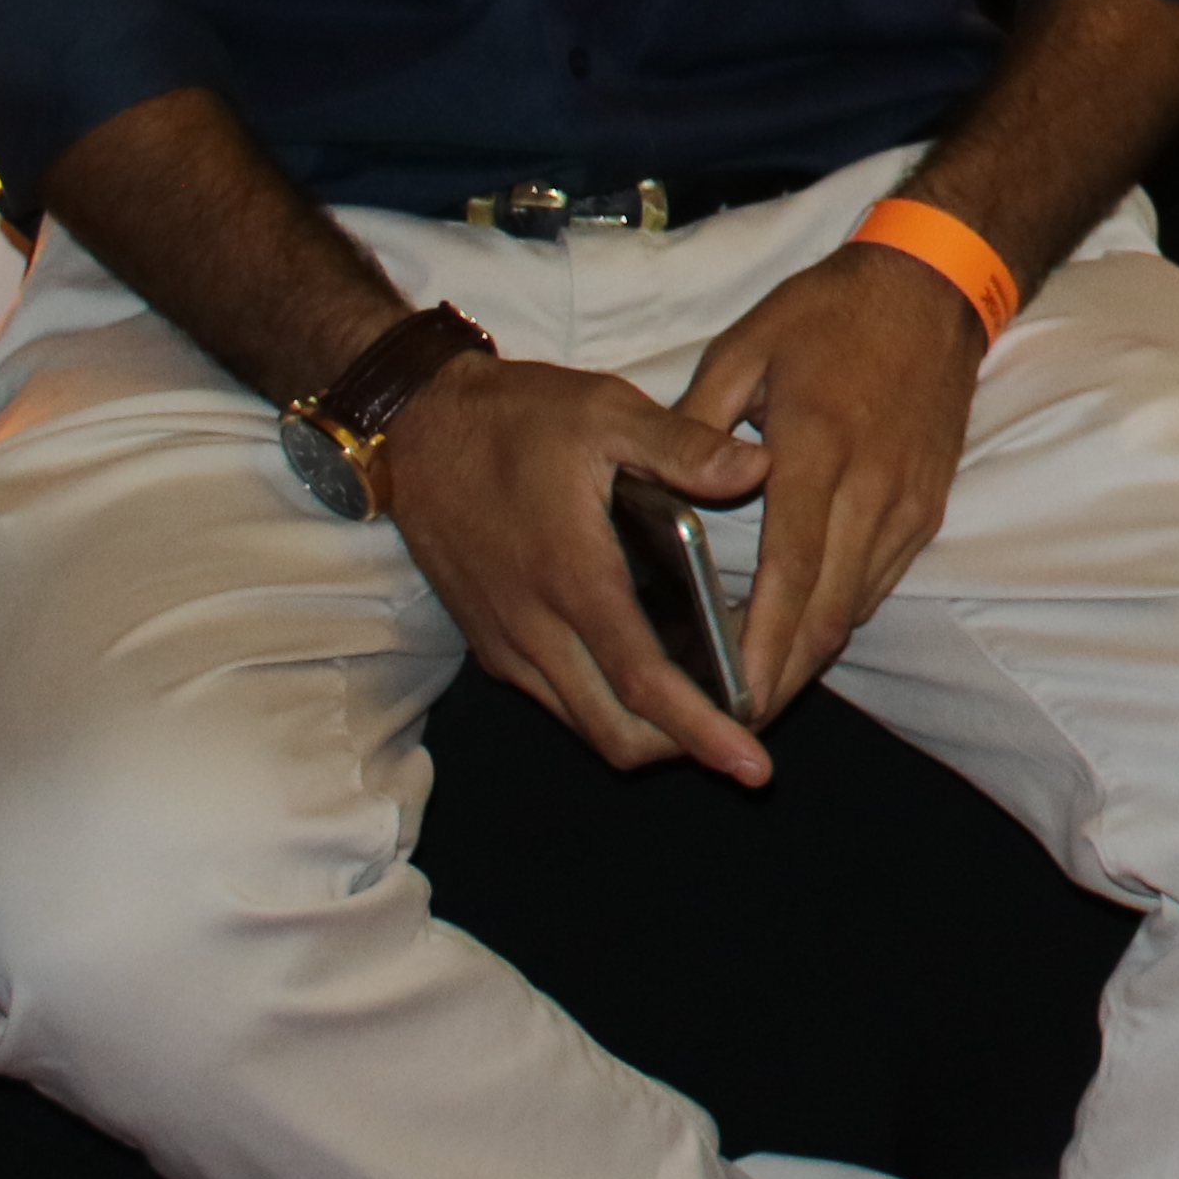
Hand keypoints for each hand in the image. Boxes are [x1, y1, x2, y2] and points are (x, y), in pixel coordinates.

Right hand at [371, 346, 778, 783]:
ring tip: (715, 709)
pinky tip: (655, 673)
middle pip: (616, 731)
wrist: (416, 427)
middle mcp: (534, 628)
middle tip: (747, 738)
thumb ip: (684, 447)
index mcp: (573, 578)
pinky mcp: (491, 640)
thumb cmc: (516, 418)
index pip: (645, 684)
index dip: (704, 731)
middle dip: (684, 748)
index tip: (753, 766)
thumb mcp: (606, 412)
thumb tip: (762, 466)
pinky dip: (609, 706)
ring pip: (584, 722)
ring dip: (647, 732)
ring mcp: (507, 641)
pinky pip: (558, 698)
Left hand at [658, 239, 991, 724]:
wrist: (933, 288)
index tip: (729, 696)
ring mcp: (906, 504)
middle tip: (730, 721)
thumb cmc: (828, 313)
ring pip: (857, 607)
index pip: (791, 572)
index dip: (761, 643)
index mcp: (818, 451)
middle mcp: (871, 490)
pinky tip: (798, 634)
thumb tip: (654, 487)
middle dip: (782, 677)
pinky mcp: (926, 508)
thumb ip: (695, 424)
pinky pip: (878, 582)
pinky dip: (837, 618)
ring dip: (807, 657)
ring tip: (755, 691)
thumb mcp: (743, 347)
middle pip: (827, 613)